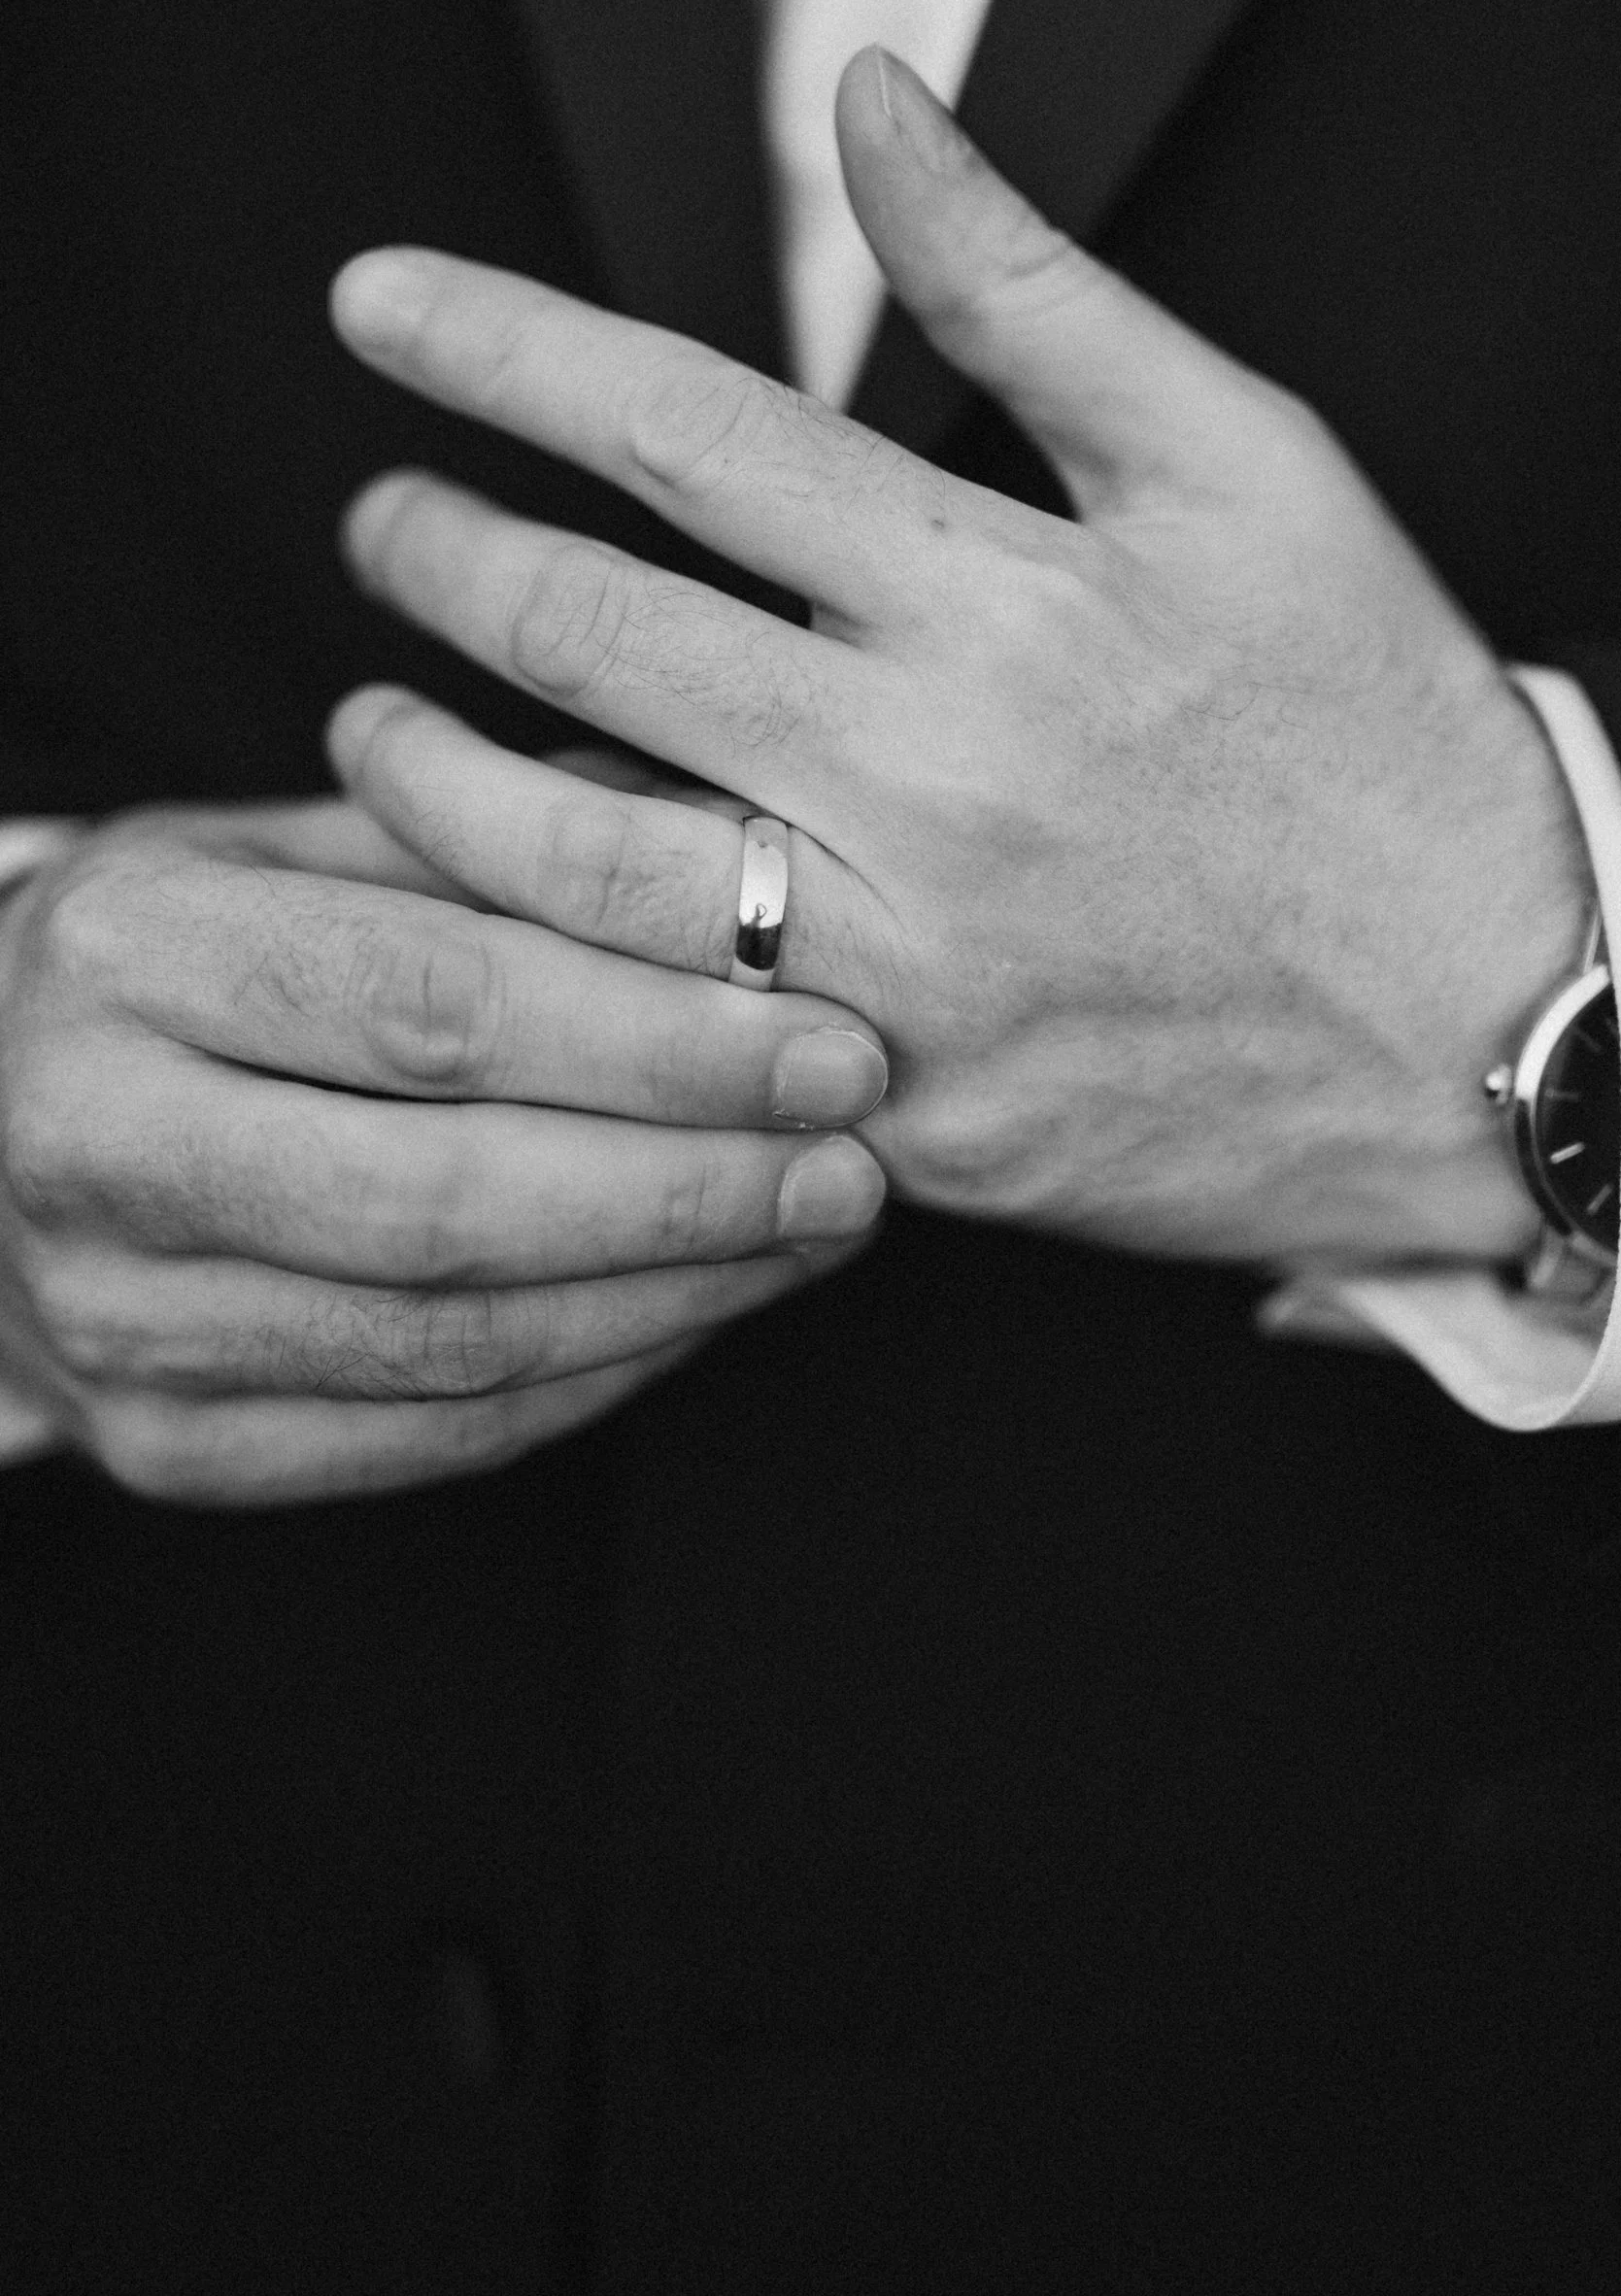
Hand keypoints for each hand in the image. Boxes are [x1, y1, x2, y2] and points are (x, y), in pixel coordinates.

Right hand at [0, 799, 886, 1503]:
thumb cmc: (196, 956)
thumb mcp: (300, 847)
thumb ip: (500, 849)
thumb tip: (755, 857)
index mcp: (122, 949)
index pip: (433, 1005)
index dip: (656, 1040)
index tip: (831, 1041)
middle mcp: (86, 1142)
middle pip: (447, 1196)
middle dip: (689, 1186)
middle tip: (858, 1160)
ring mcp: (115, 1321)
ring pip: (450, 1341)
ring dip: (674, 1295)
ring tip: (818, 1230)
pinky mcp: (167, 1448)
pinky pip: (429, 1436)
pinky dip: (597, 1377)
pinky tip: (712, 1308)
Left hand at [328, 48, 1591, 1271]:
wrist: (1503, 1032)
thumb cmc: (1378, 728)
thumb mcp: (1249, 468)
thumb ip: (1034, 287)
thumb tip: (867, 101)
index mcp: (1008, 593)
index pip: (684, 429)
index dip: (498, 347)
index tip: (372, 303)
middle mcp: (933, 775)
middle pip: (590, 636)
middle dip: (434, 553)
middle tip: (377, 519)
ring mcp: (909, 964)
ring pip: (578, 864)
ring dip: (426, 782)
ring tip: (370, 727)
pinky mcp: (902, 1113)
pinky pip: (669, 1036)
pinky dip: (549, 968)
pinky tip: (493, 917)